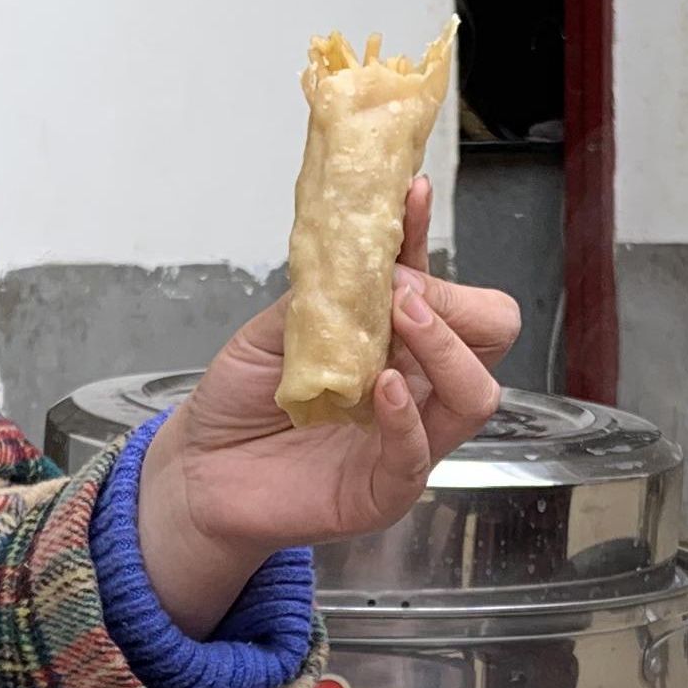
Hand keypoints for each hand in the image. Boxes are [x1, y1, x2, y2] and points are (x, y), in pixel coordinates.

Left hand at [134, 176, 517, 628]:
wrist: (200, 469)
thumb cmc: (241, 401)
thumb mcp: (276, 327)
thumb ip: (325, 294)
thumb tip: (361, 246)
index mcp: (396, 343)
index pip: (447, 290)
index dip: (432, 245)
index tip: (410, 198)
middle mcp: (414, 386)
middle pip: (487, 338)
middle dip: (456, 305)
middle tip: (405, 290)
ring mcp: (407, 439)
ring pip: (474, 395)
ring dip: (446, 349)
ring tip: (405, 319)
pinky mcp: (383, 489)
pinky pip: (418, 455)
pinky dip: (408, 418)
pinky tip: (385, 386)